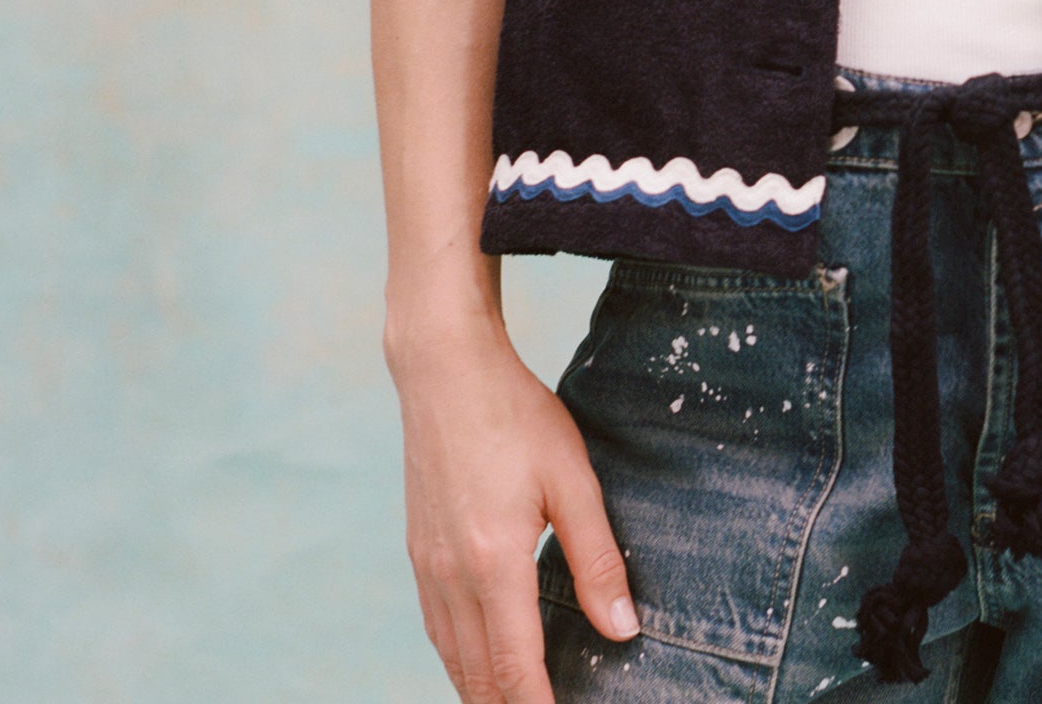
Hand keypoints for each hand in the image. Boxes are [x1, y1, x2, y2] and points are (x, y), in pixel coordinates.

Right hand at [393, 318, 637, 701]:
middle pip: (479, 677)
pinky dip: (461, 659)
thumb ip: (596, 558)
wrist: (444, 370)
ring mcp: (427, 567)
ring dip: (484, 690)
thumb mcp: (571, 478)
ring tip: (518, 701)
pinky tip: (481, 661)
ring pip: (453, 658)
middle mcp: (451, 577)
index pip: (515, 668)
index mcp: (493, 563)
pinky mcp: (418, 552)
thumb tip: (622, 629)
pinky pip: (437, 629)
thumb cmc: (515, 415)